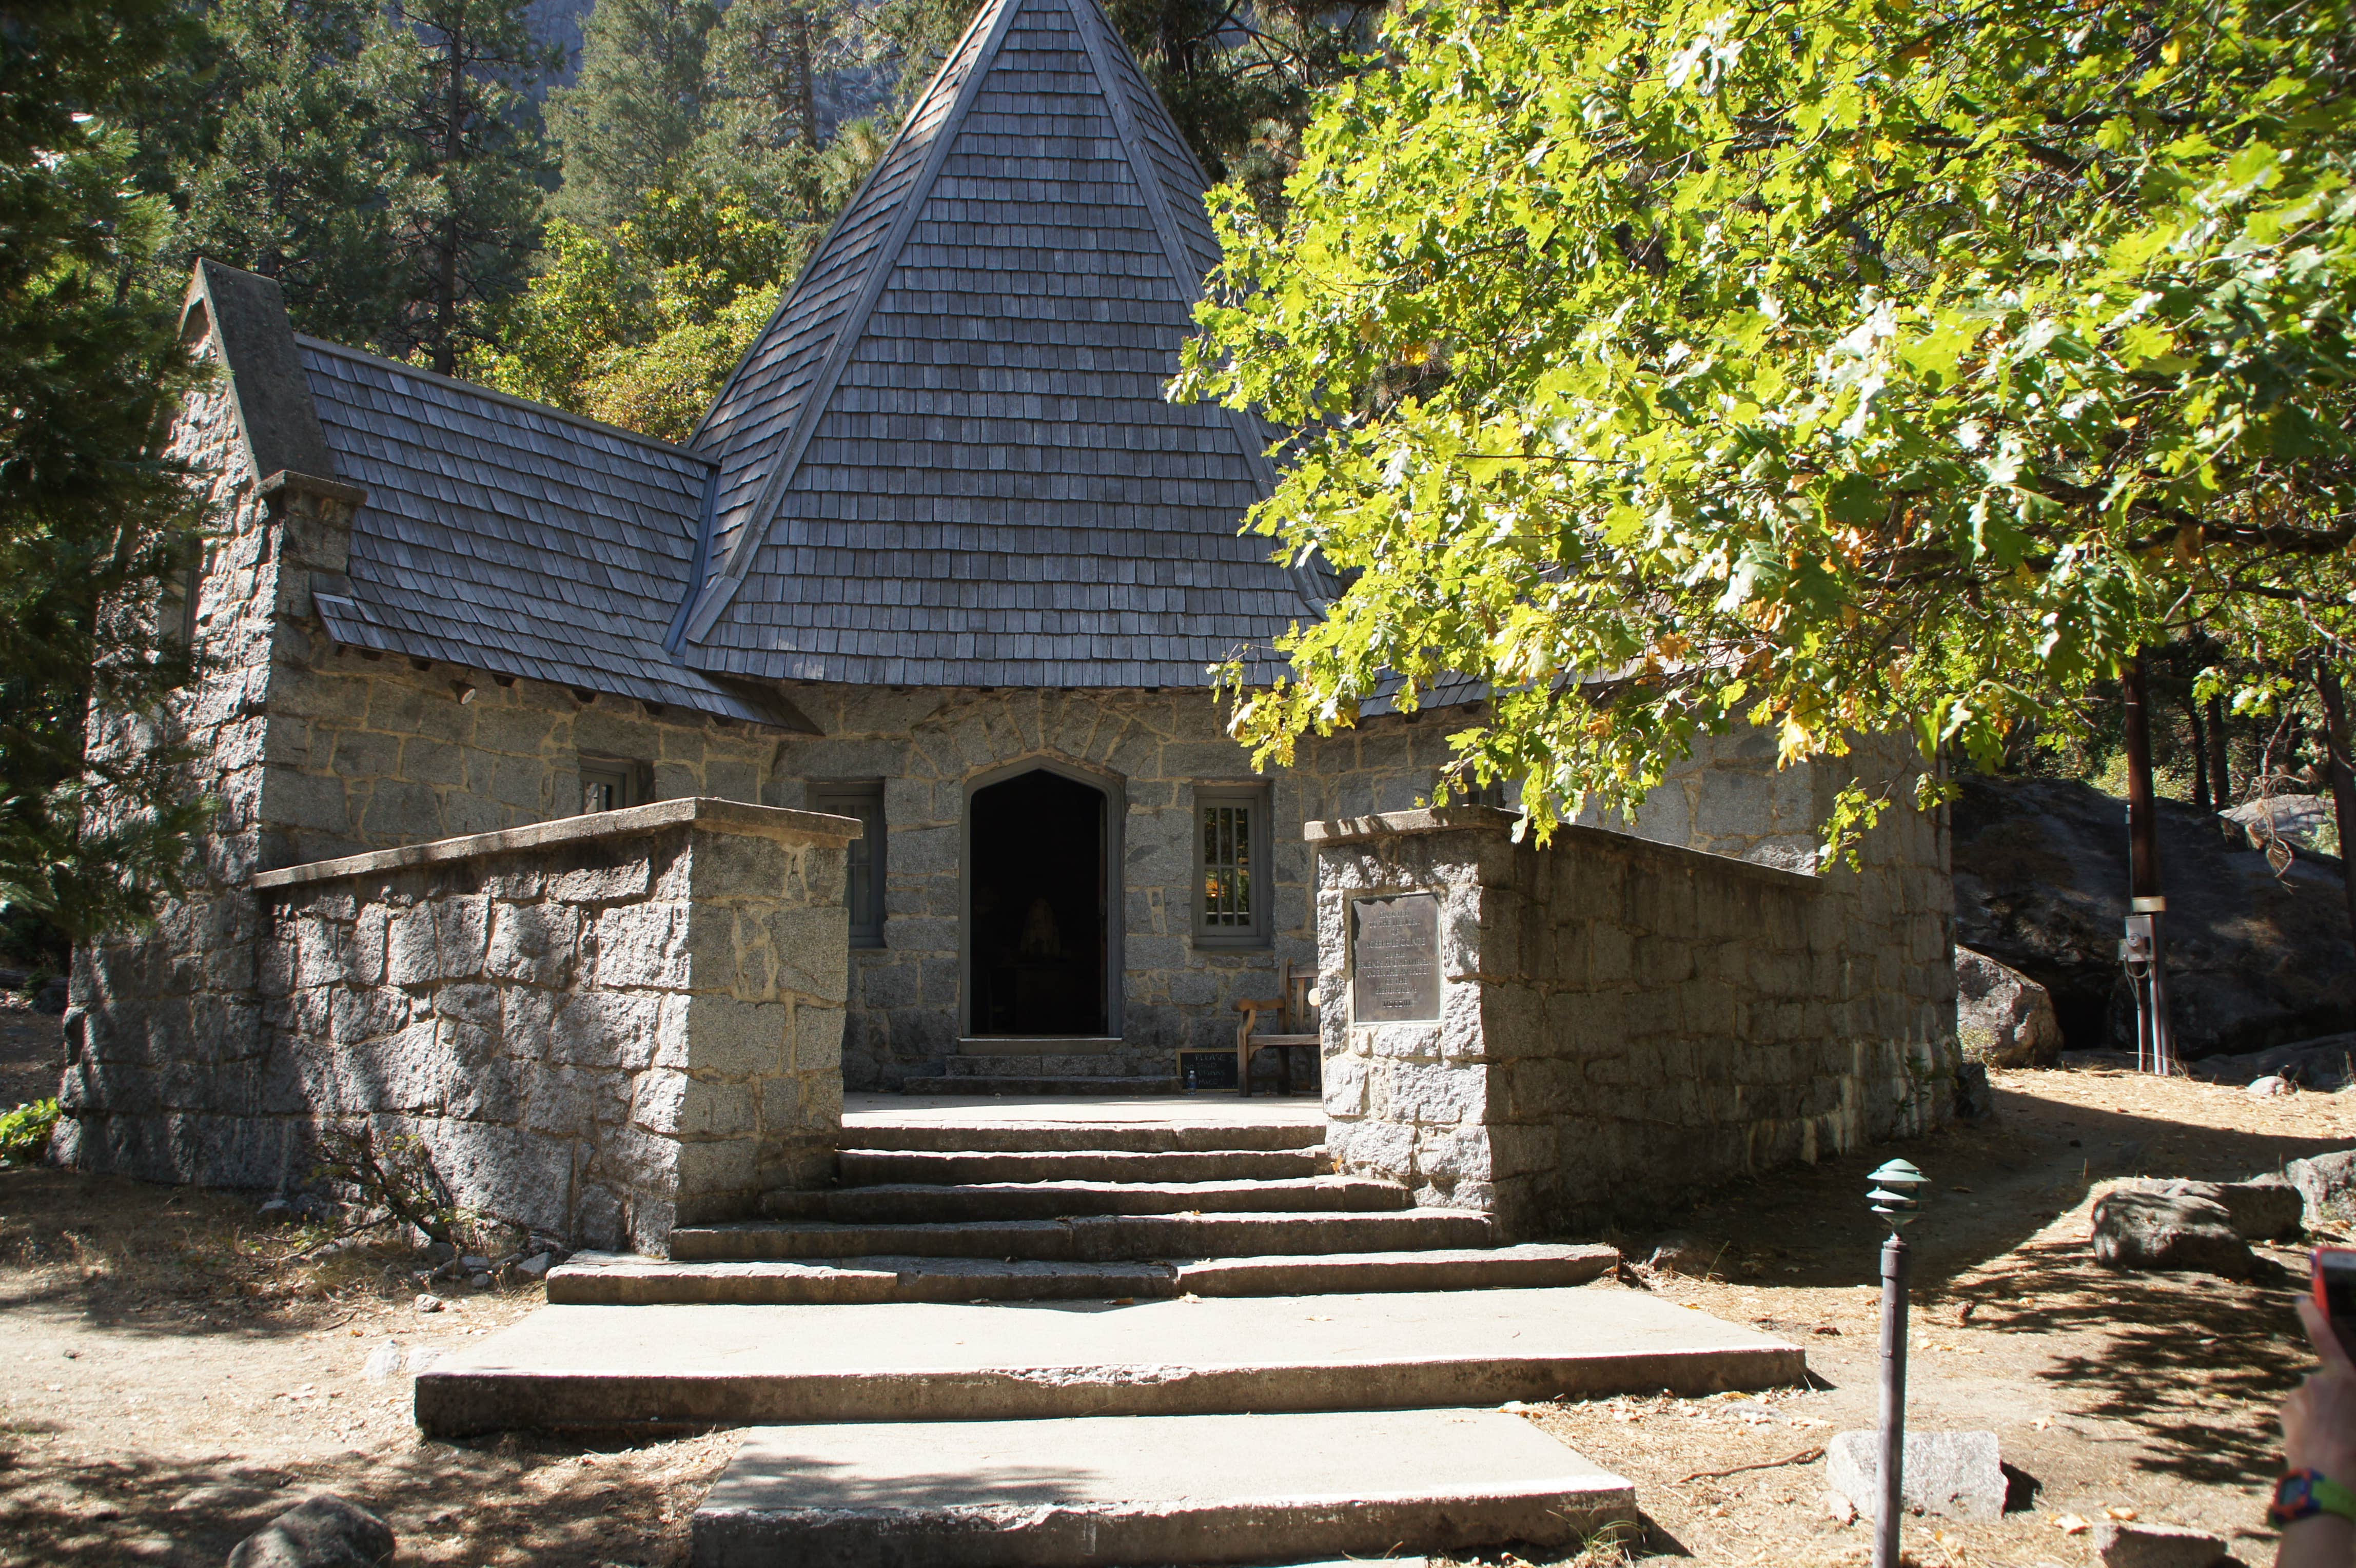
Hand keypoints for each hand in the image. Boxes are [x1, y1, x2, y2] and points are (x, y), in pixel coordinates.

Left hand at [2284, 1299, 2355, 1484]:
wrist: (2332, 1479)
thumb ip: (2350, 1391)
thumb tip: (2344, 1389)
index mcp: (2345, 1379)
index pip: (2325, 1338)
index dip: (2313, 1316)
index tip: (2302, 1300)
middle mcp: (2316, 1382)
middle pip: (2324, 1382)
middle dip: (2334, 1399)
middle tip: (2348, 1426)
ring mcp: (2298, 1397)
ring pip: (2312, 1400)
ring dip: (2321, 1414)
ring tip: (2337, 1440)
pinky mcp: (2285, 1413)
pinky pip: (2299, 1413)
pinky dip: (2308, 1424)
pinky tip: (2320, 1443)